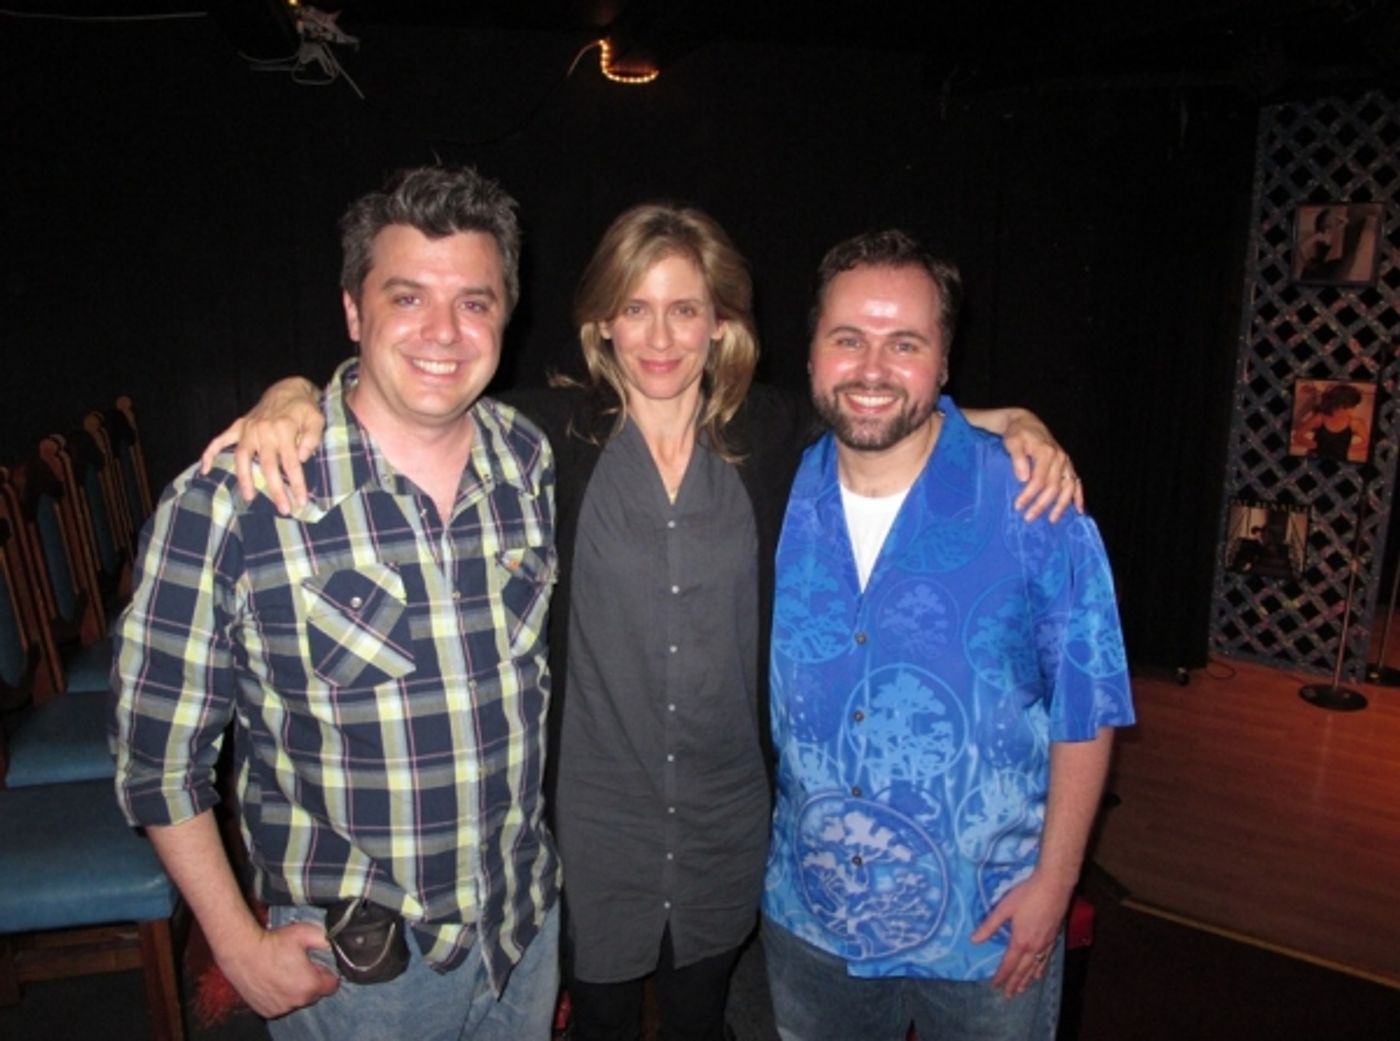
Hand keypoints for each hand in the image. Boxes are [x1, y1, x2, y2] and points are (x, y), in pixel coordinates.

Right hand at [198, 378, 323, 513]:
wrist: (287, 389)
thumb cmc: (304, 409)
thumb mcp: (317, 419)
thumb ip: (312, 438)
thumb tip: (301, 457)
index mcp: (284, 429)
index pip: (291, 463)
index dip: (296, 484)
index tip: (301, 501)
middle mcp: (263, 430)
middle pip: (267, 466)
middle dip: (275, 489)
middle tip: (283, 509)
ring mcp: (248, 429)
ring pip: (242, 457)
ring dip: (244, 479)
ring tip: (250, 497)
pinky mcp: (238, 427)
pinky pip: (220, 440)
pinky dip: (210, 453)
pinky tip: (204, 469)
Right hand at [216, 920, 339, 1018]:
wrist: (242, 952)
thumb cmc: (273, 942)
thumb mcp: (305, 933)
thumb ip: (326, 940)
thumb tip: (338, 944)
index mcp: (310, 985)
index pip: (332, 985)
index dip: (327, 973)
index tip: (318, 964)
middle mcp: (297, 1001)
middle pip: (314, 994)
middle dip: (311, 981)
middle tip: (299, 965)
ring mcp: (281, 1008)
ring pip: (297, 1000)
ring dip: (295, 989)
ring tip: (284, 971)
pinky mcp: (267, 1011)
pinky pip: (281, 1005)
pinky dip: (280, 996)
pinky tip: (274, 980)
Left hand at [970, 872, 1071, 997]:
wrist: (1054, 886)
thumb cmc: (1027, 895)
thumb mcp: (1004, 908)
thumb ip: (989, 926)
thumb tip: (974, 940)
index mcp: (1020, 941)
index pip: (1009, 964)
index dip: (1001, 976)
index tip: (995, 985)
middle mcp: (1034, 947)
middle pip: (1023, 970)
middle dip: (1014, 983)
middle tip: (1008, 996)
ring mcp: (1046, 944)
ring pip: (1036, 967)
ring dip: (1027, 980)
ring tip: (1021, 990)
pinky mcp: (1054, 938)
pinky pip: (1046, 960)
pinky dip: (1041, 970)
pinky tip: (1039, 972)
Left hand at [1003, 415, 1083, 522]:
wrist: (1027, 423)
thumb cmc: (1017, 433)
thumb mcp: (1012, 442)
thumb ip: (1017, 458)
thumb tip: (1023, 478)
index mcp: (1046, 452)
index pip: (1039, 480)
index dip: (1029, 495)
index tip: (1018, 506)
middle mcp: (1060, 458)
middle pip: (1054, 487)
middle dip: (1042, 504)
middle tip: (1029, 518)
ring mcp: (1066, 462)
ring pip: (1068, 487)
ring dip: (1061, 505)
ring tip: (1052, 519)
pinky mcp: (1067, 465)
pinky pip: (1077, 482)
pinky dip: (1079, 496)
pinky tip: (1079, 510)